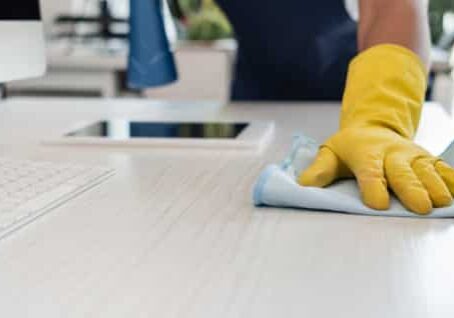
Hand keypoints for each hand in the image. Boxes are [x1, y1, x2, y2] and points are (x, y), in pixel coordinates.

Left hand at [298, 126, 453, 213]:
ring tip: (441, 202)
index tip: (378, 204)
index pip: (369, 171)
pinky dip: (451, 178)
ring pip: (426, 170)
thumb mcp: (331, 153)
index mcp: (366, 153)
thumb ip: (319, 170)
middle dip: (411, 189)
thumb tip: (303, 185)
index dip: (373, 186)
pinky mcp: (428, 159)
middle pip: (402, 172)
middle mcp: (392, 153)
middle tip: (421, 207)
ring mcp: (413, 155)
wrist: (375, 127)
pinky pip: (442, 168)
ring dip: (435, 185)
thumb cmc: (350, 147)